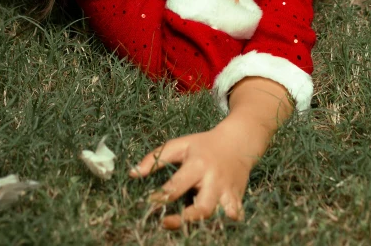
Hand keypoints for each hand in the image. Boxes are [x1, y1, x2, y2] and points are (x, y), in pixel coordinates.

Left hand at [129, 128, 250, 229]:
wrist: (238, 142)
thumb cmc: (203, 145)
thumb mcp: (180, 145)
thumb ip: (156, 158)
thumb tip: (132, 173)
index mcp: (198, 165)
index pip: (177, 185)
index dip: (161, 198)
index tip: (149, 203)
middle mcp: (214, 181)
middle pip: (203, 208)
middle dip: (186, 220)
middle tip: (166, 222)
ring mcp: (228, 193)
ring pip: (221, 217)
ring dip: (207, 225)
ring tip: (191, 229)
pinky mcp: (238, 200)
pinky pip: (235, 218)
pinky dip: (227, 224)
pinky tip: (214, 227)